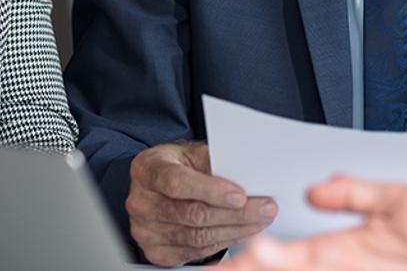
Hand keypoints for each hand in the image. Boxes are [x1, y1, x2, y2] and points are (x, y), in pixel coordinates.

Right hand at [127, 141, 276, 265]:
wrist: (161, 185)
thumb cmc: (180, 166)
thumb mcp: (193, 154)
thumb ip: (215, 162)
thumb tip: (249, 173)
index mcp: (147, 169)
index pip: (177, 183)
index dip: (211, 191)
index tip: (241, 195)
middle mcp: (141, 201)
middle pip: (191, 215)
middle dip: (236, 214)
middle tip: (265, 209)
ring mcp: (145, 230)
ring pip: (197, 237)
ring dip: (235, 231)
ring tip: (260, 221)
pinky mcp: (155, 251)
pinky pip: (195, 252)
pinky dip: (223, 243)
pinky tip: (242, 232)